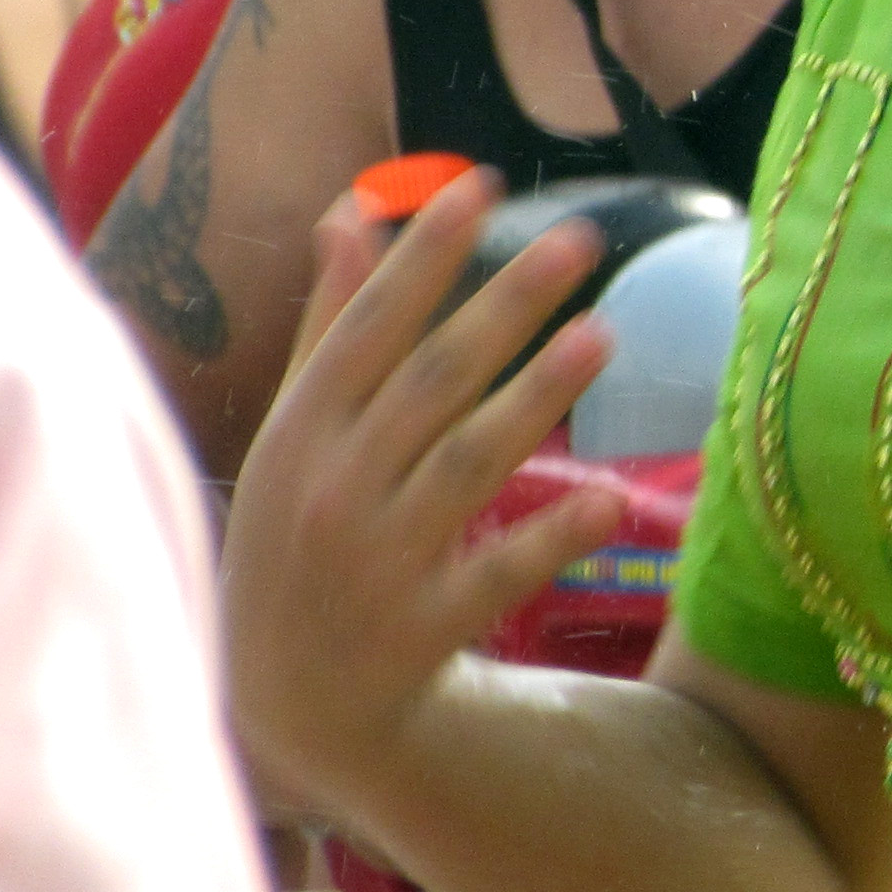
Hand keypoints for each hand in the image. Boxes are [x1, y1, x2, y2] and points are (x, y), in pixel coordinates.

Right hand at [219, 171, 619, 826]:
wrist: (282, 707)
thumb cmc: (294, 540)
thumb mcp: (291, 435)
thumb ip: (328, 327)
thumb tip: (351, 213)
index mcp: (300, 432)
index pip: (366, 329)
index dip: (420, 258)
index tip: (478, 185)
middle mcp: (333, 487)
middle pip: (428, 382)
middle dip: (502, 306)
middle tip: (580, 239)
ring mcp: (375, 562)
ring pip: (463, 467)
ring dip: (532, 399)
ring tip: (604, 336)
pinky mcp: (420, 631)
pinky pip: (494, 577)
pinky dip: (548, 539)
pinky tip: (610, 499)